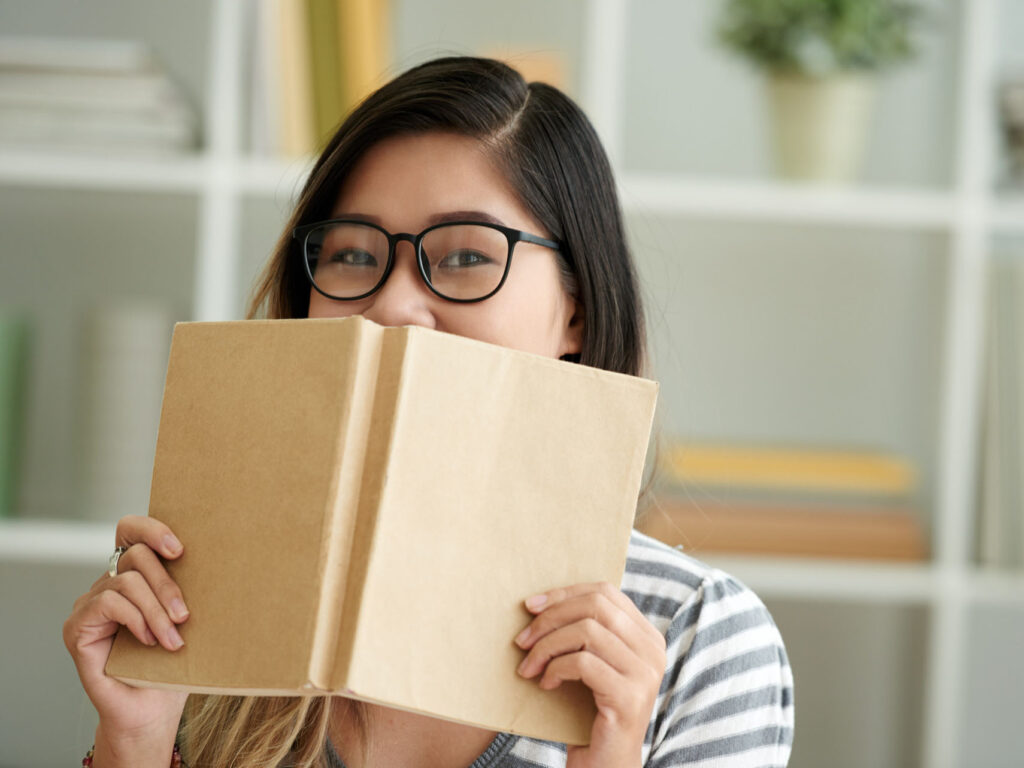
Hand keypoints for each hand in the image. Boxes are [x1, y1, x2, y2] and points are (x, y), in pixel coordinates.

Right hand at [63, 515, 189, 764]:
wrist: (152, 711)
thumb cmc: (174, 664)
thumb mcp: (186, 618)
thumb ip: (187, 587)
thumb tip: (222, 556)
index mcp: (134, 575)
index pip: (130, 531)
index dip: (152, 528)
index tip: (180, 548)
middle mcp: (108, 584)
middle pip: (134, 554)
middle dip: (166, 583)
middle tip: (185, 615)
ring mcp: (90, 604)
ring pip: (125, 581)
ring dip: (156, 610)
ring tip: (173, 640)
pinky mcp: (77, 627)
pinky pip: (107, 603)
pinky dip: (134, 619)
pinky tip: (148, 641)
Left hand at [514, 582, 666, 767]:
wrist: (605, 764)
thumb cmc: (590, 712)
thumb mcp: (591, 664)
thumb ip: (583, 632)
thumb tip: (538, 602)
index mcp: (647, 636)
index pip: (605, 592)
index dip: (564, 593)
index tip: (530, 606)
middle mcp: (653, 650)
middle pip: (596, 606)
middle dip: (551, 617)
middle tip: (522, 640)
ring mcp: (645, 674)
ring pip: (587, 631)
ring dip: (547, 645)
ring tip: (529, 666)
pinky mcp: (629, 697)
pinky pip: (583, 663)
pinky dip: (556, 669)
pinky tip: (546, 685)